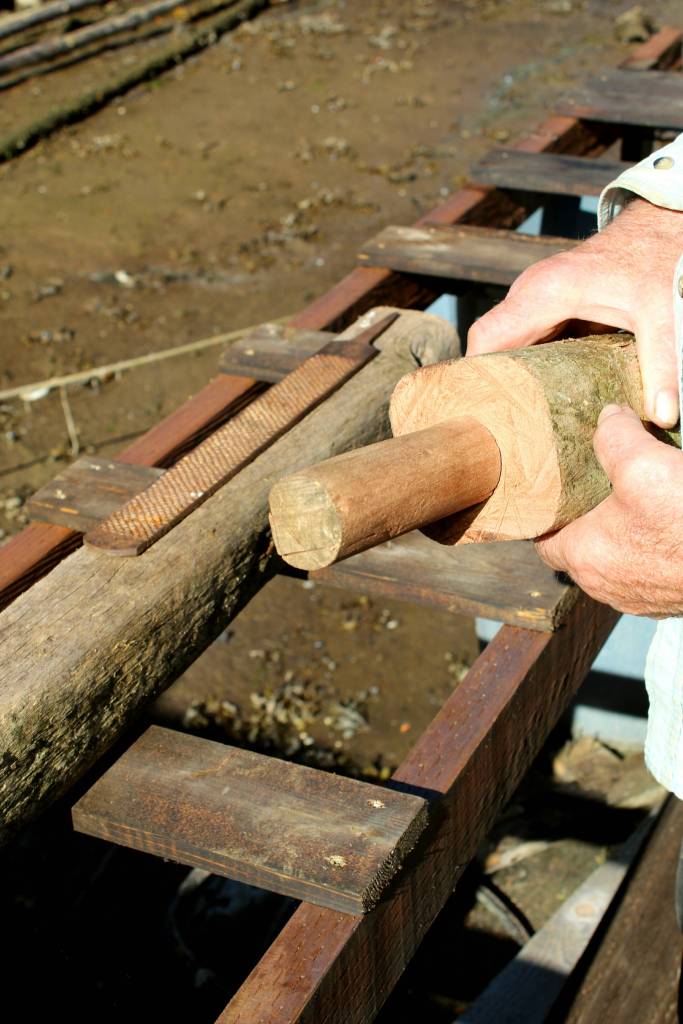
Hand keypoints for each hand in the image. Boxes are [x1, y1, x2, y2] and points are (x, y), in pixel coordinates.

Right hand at [467, 198, 682, 428]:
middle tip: (504, 430)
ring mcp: (537, 302)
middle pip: (490, 349)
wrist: (660, 229)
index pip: (485, 338)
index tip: (481, 413)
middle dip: (492, 387)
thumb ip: (662, 365)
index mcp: (545, 293)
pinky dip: (529, 372)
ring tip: (518, 423)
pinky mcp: (548, 310)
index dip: (475, 377)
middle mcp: (531, 295)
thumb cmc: (655, 261)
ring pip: (506, 348)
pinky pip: (525, 344)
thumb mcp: (661, 314)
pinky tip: (542, 401)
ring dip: (511, 381)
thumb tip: (664, 415)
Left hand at [536, 405, 682, 615]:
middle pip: (579, 547)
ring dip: (619, 532)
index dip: (545, 512)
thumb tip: (606, 418)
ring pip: (614, 558)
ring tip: (633, 498)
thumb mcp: (643, 463)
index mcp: (583, 556)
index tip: (553, 489)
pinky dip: (646, 547)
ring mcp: (638, 596)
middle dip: (585, 517)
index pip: (543, 539)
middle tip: (596, 484)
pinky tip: (663, 521)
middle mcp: (604, 585)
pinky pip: (645, 568)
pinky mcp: (668, 596)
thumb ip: (613, 437)